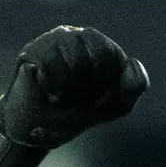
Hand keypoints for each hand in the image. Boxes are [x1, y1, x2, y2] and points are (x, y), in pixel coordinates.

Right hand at [0, 26, 148, 149]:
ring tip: (61, 96)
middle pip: (98, 56)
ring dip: (72, 90)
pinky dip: (54, 88)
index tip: (93, 97)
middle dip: (90, 88)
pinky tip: (46, 91)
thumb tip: (132, 61)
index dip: (105, 84)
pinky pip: (54, 69)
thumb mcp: (115, 106)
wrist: (37, 131)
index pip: (112, 56)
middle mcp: (75, 35)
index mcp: (97, 44)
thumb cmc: (75, 114)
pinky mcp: (31, 52)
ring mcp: (51, 41)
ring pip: (77, 62)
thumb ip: (134, 86)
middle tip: (76, 99)